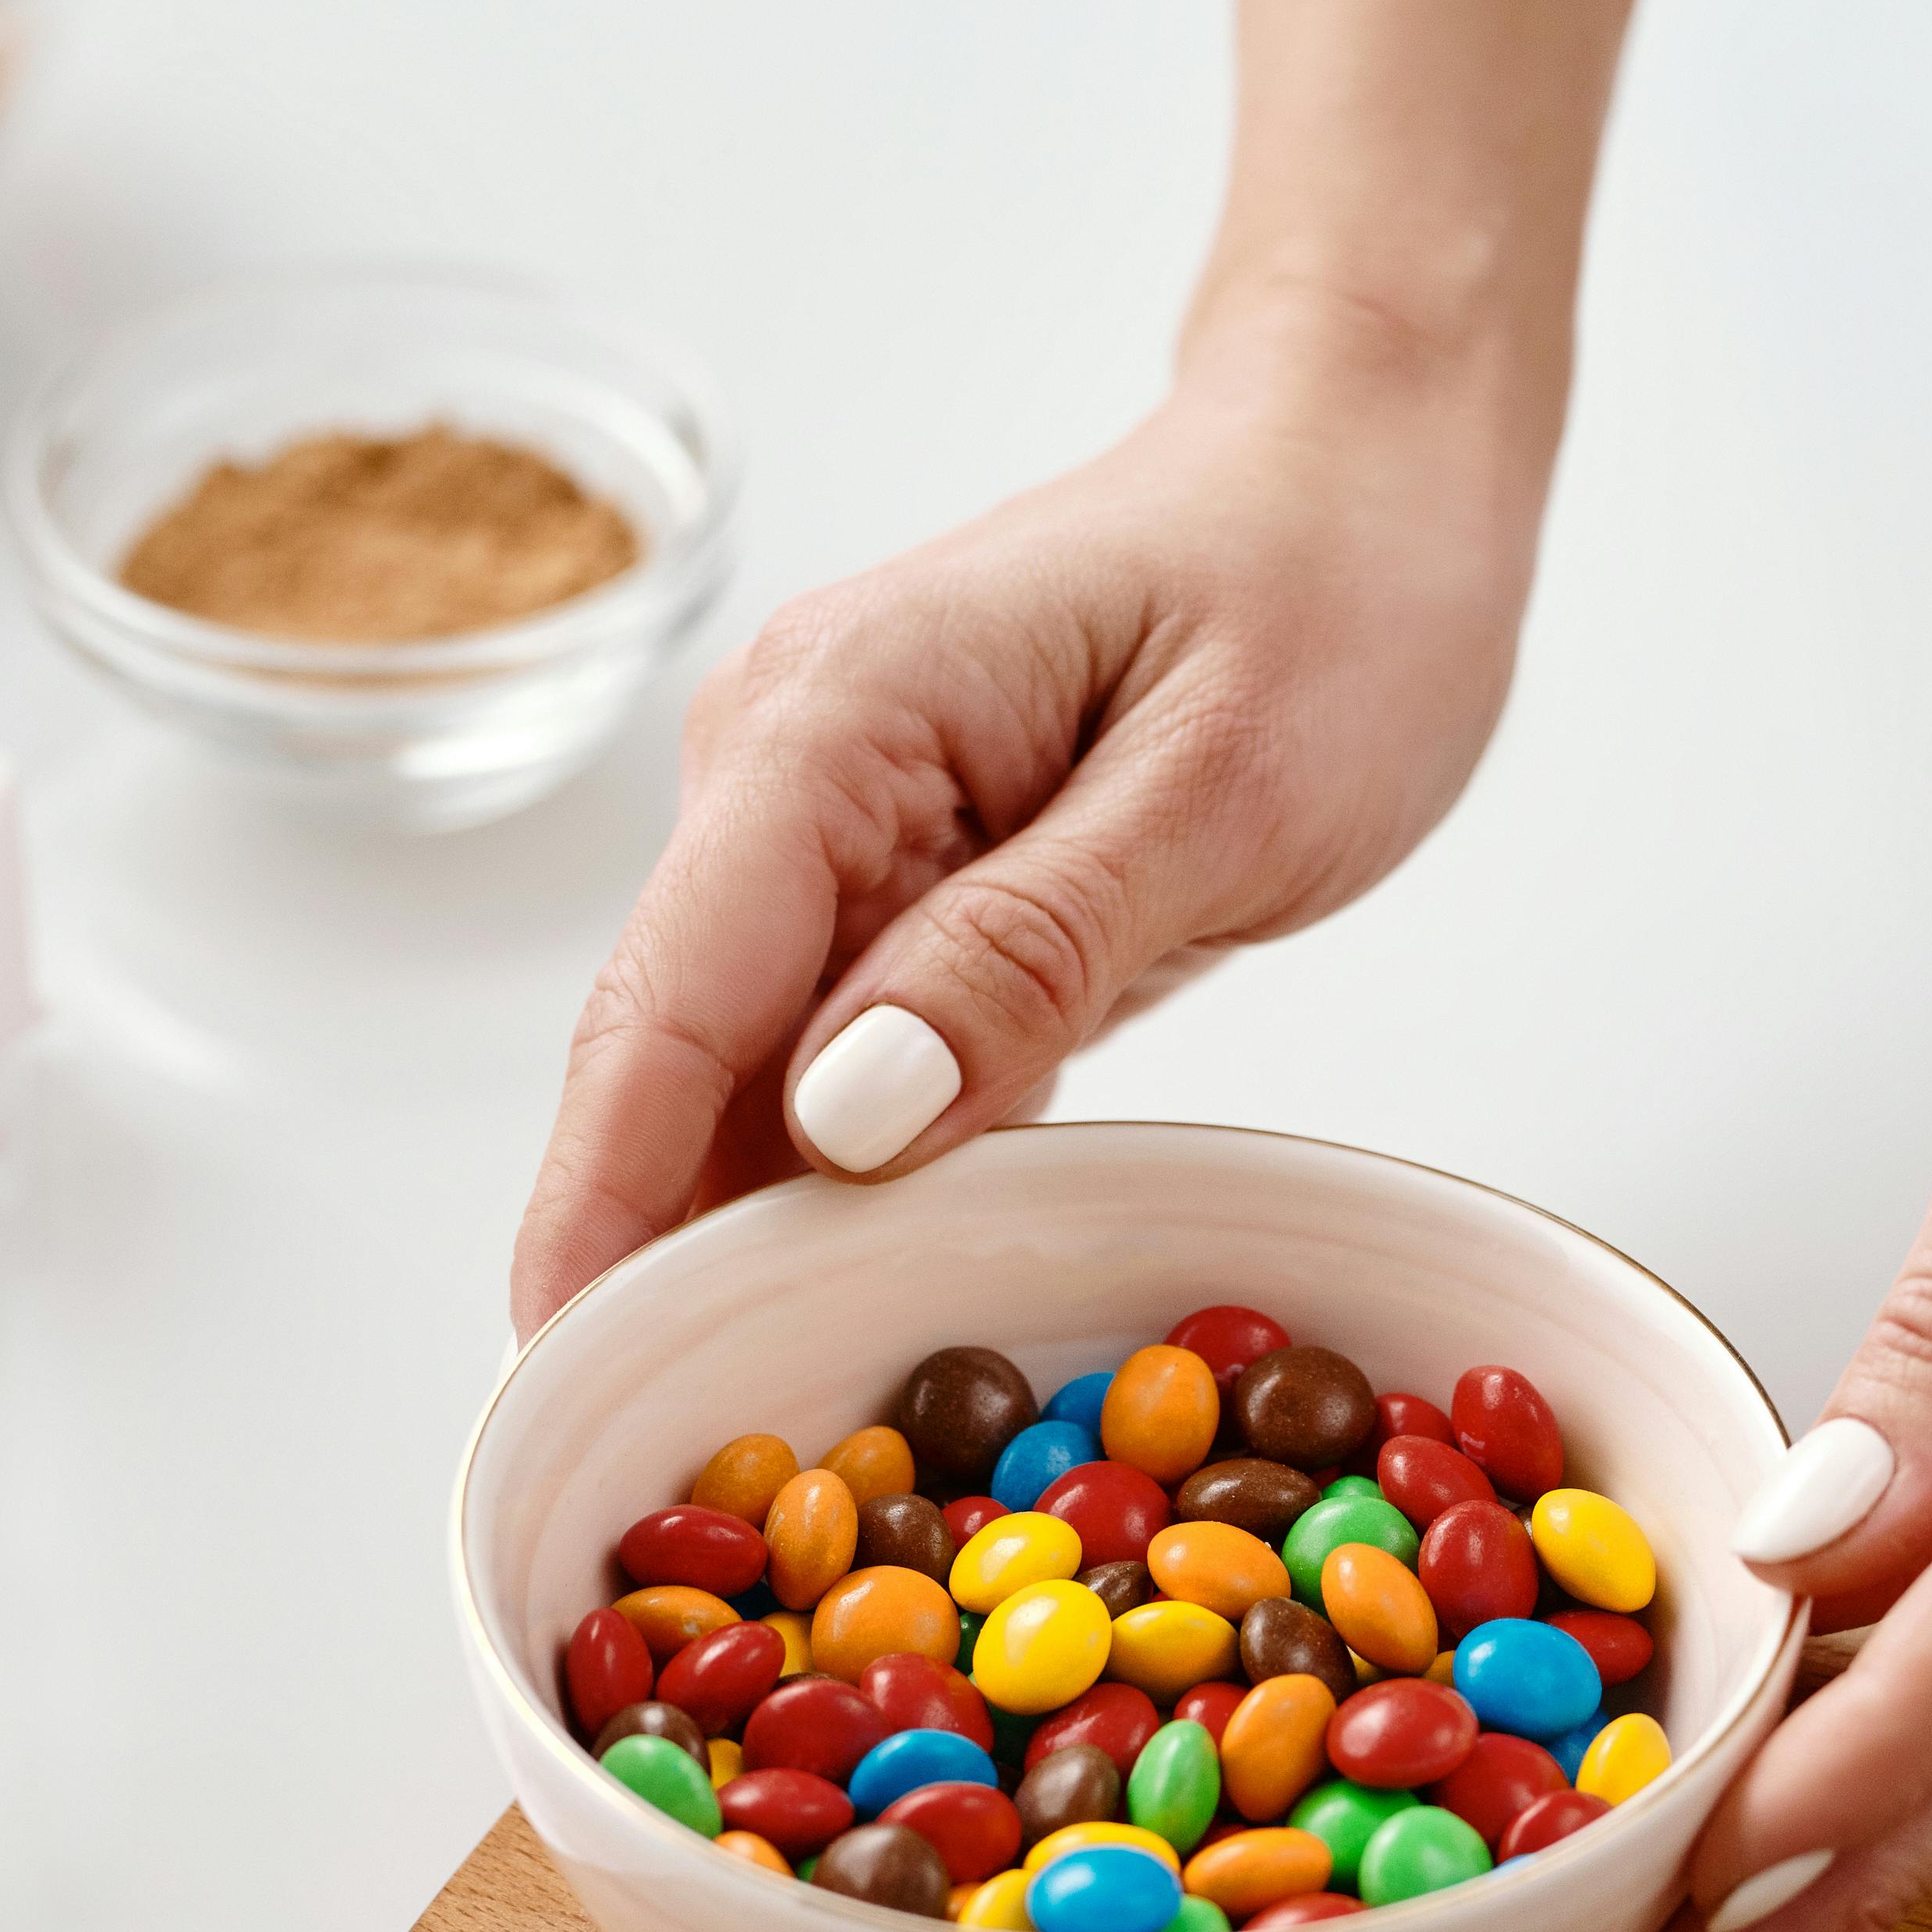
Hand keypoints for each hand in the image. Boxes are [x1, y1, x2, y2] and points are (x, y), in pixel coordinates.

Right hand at [513, 309, 1539, 1334]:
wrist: (1369, 462)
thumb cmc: (1333, 584)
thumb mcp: (1223, 786)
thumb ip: (1033, 950)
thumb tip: (848, 1114)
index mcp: (842, 720)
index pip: (674, 994)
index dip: (605, 1196)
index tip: (561, 1365)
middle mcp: (790, 767)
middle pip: (677, 1055)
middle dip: (649, 1253)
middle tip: (657, 1469)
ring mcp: (836, 825)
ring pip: (749, 1076)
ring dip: (739, 1237)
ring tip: (739, 1436)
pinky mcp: (907, 881)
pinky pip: (842, 1058)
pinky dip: (840, 1183)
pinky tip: (846, 1309)